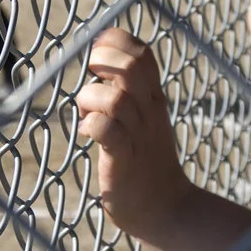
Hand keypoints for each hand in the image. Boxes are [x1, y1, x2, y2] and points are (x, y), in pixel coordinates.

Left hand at [75, 28, 191, 234]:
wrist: (164, 207)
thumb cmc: (144, 160)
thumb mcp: (143, 117)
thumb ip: (126, 90)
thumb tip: (97, 59)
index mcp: (152, 97)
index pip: (142, 53)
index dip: (117, 43)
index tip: (97, 54)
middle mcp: (148, 111)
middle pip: (133, 67)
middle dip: (104, 60)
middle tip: (91, 76)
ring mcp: (138, 136)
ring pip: (116, 99)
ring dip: (90, 98)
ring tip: (86, 113)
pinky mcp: (124, 160)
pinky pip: (109, 132)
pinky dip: (93, 125)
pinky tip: (88, 132)